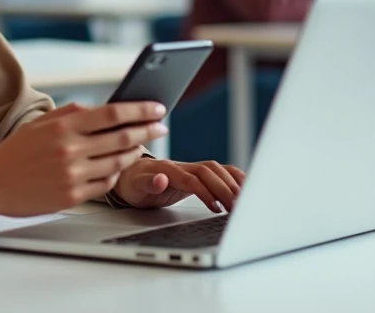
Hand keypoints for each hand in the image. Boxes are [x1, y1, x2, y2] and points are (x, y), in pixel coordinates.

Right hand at [0, 102, 166, 217]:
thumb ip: (73, 113)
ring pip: (118, 162)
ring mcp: (72, 174)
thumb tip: (104, 108)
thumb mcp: (42, 123)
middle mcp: (70, 149)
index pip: (113, 113)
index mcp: (64, 126)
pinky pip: (105, 184)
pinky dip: (116, 173)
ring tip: (142, 146)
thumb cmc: (16, 151)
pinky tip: (119, 166)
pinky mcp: (71, 196)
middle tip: (161, 126)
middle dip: (147, 130)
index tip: (157, 108)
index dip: (140, 109)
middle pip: (122, 137)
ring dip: (135, 153)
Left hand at [112, 159, 245, 213]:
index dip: (206, 192)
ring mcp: (191, 168)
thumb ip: (148, 183)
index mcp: (168, 169)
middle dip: (225, 189)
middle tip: (237, 208)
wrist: (129, 175)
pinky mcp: (197, 174)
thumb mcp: (135, 187)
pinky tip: (245, 187)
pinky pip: (218, 171)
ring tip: (245, 201)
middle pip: (210, 172)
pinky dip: (233, 177)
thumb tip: (161, 179)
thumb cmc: (132, 183)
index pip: (192, 179)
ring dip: (232, 183)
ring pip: (217, 170)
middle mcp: (182, 166)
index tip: (216, 208)